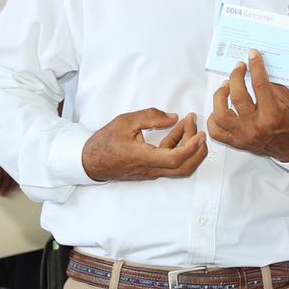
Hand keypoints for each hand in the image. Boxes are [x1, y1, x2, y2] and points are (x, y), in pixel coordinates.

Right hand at [0, 153, 16, 195]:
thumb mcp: (3, 154)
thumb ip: (9, 163)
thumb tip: (15, 180)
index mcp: (9, 157)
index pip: (13, 172)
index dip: (13, 183)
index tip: (12, 188)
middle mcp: (2, 159)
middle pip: (5, 177)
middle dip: (4, 187)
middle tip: (3, 192)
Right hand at [82, 109, 206, 181]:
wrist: (89, 161)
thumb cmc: (104, 142)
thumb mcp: (125, 122)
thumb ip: (150, 117)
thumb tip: (173, 117)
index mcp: (143, 158)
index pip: (174, 159)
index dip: (191, 147)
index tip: (200, 134)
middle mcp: (149, 169)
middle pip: (184, 168)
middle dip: (198, 150)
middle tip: (199, 128)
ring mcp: (151, 171)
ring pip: (179, 166)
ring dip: (189, 147)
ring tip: (188, 124)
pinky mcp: (150, 170)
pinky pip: (170, 162)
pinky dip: (179, 147)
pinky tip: (177, 130)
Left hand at [207, 50, 288, 161]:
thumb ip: (273, 87)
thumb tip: (258, 72)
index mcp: (272, 115)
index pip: (260, 84)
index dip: (255, 66)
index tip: (252, 55)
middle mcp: (256, 126)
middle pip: (237, 96)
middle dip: (236, 76)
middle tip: (239, 68)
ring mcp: (244, 136)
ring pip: (221, 114)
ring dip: (220, 96)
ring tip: (225, 87)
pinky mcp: (237, 142)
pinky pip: (216, 131)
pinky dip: (214, 119)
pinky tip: (219, 109)